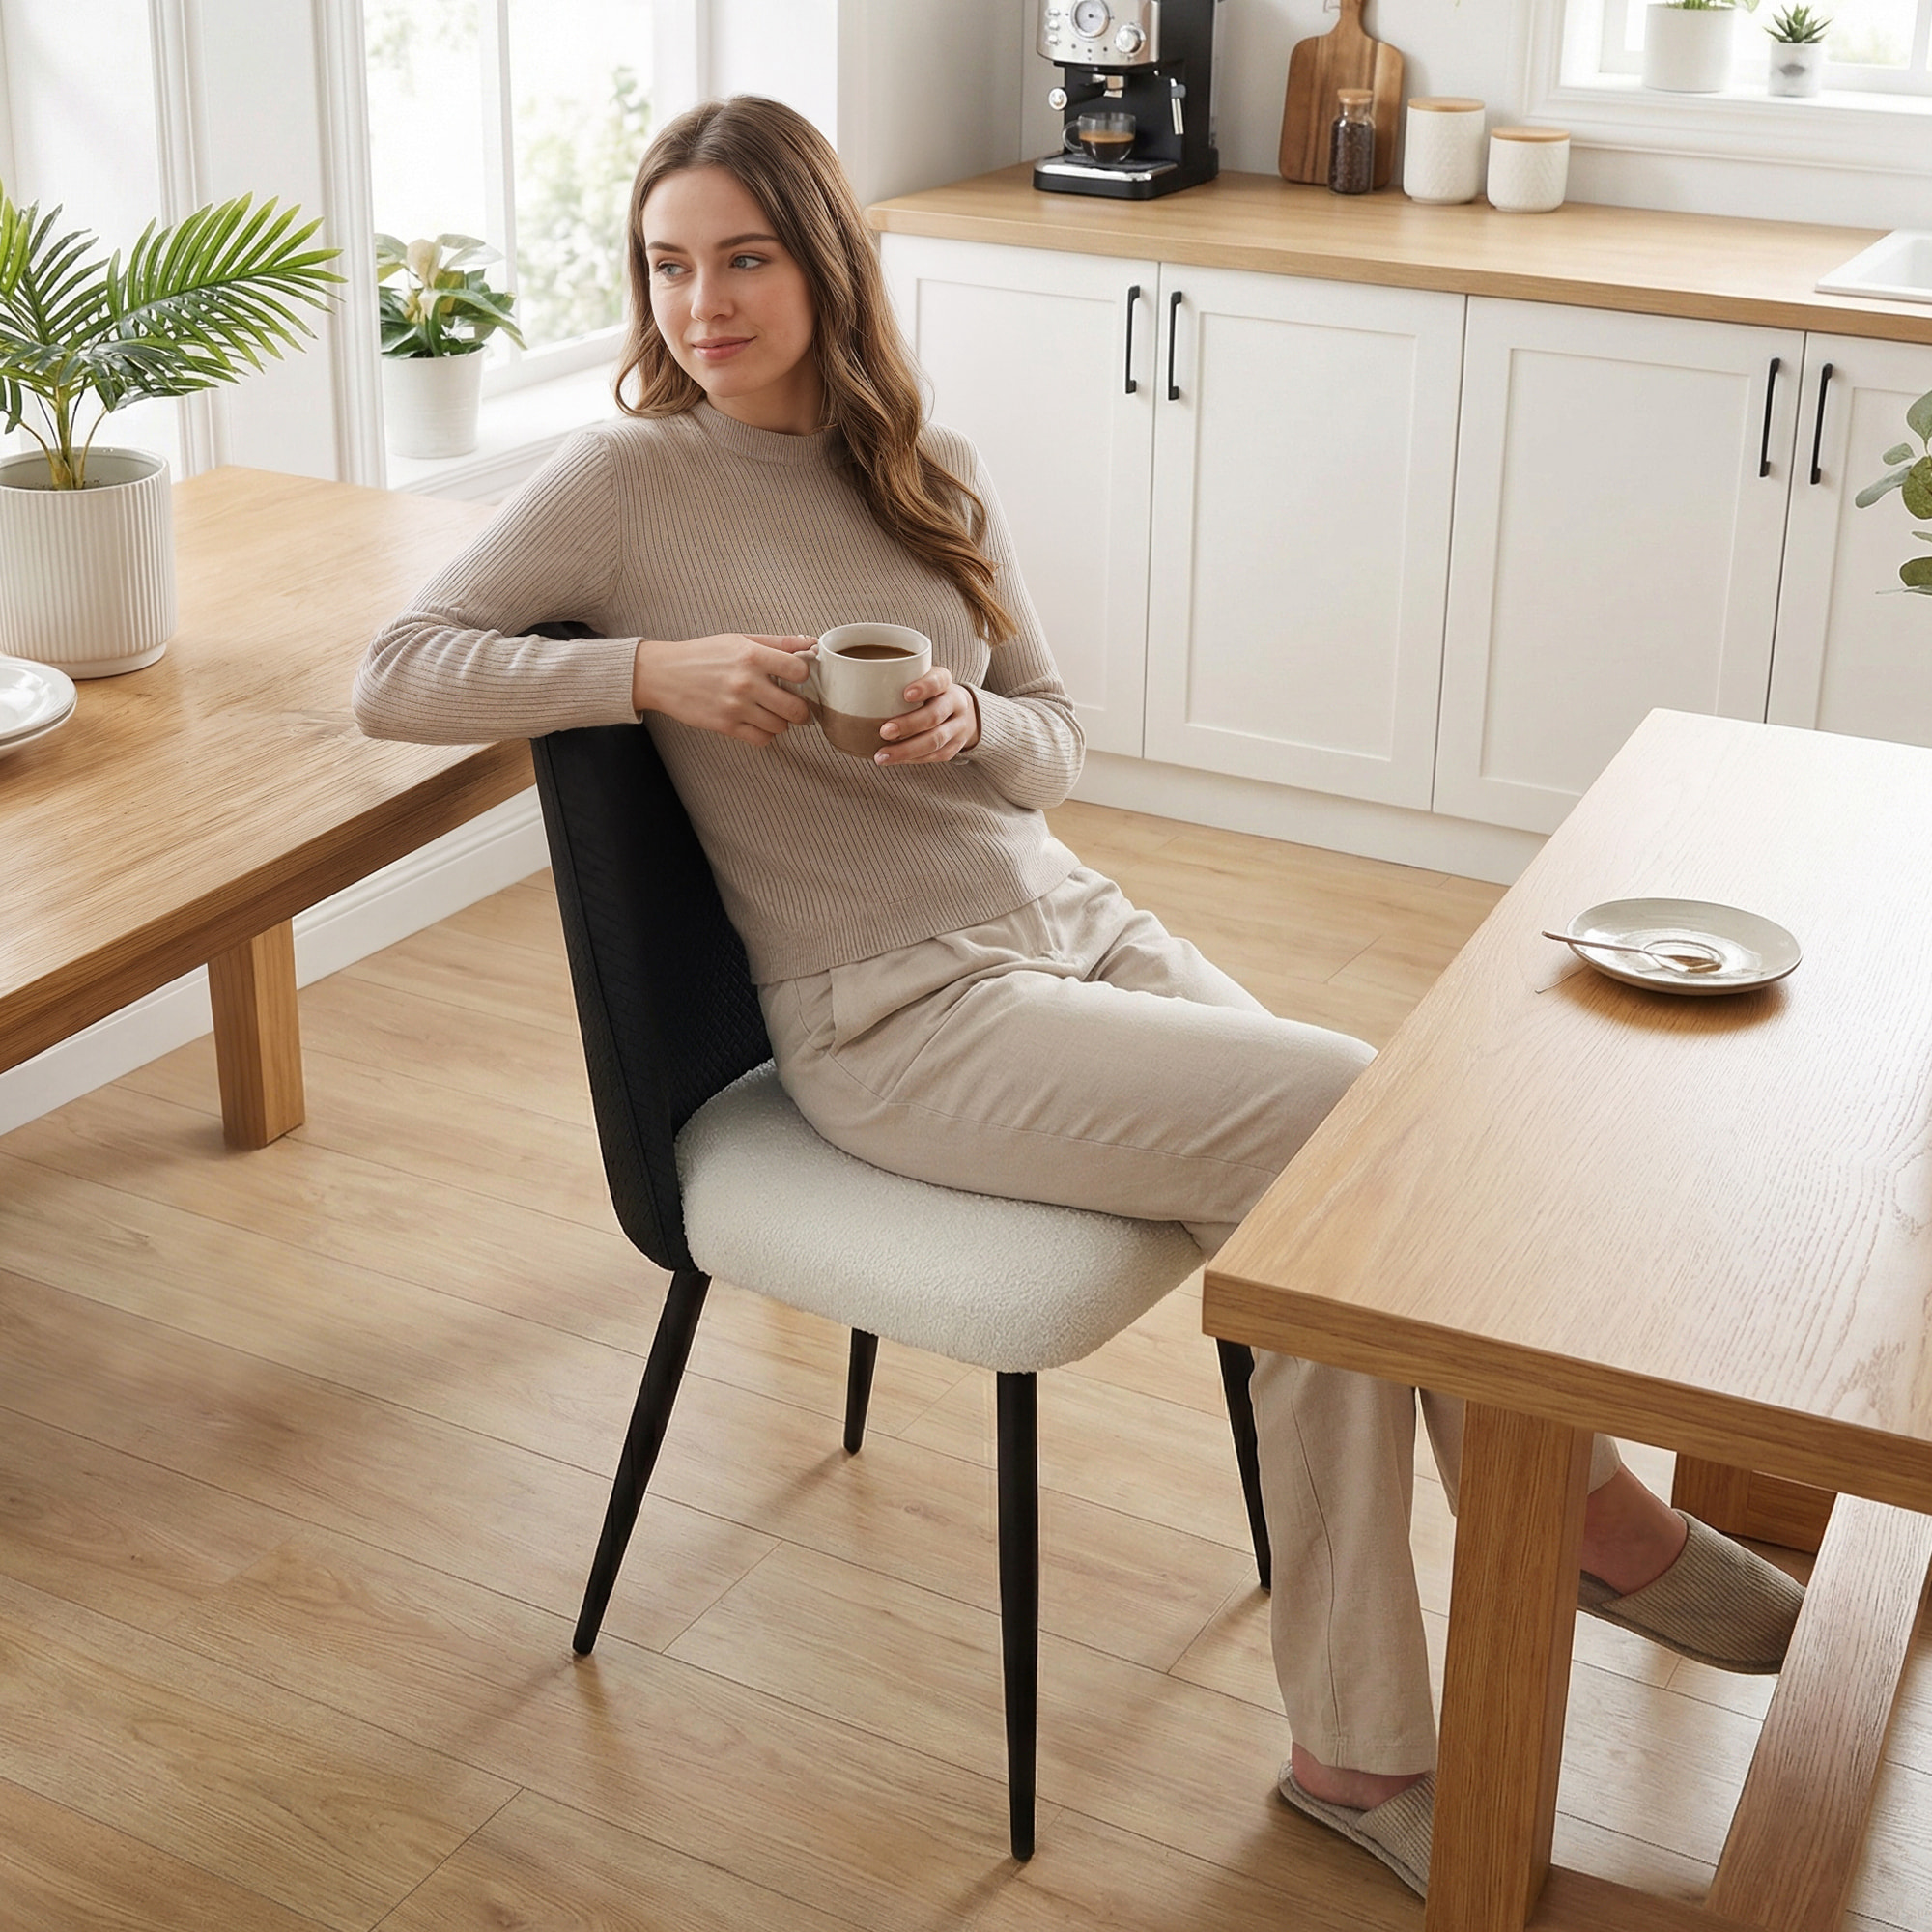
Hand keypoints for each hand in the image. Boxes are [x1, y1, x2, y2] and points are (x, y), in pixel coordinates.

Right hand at [631, 633, 814, 745]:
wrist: (664, 674)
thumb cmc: (702, 654)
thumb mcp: (739, 639)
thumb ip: (777, 642)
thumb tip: (810, 643)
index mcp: (752, 656)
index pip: (799, 671)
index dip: (803, 676)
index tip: (796, 678)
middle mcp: (746, 682)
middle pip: (796, 708)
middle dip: (800, 708)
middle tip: (794, 704)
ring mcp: (736, 707)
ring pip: (780, 726)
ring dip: (781, 721)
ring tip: (771, 711)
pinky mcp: (726, 726)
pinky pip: (762, 739)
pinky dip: (765, 734)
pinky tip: (758, 722)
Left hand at [874, 666, 980, 765]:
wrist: (961, 712)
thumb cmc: (927, 694)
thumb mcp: (918, 680)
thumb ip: (894, 681)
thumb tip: (844, 687)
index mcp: (945, 682)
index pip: (939, 681)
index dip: (925, 687)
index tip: (906, 694)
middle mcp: (956, 703)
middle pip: (935, 715)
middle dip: (909, 725)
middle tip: (884, 731)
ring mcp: (958, 727)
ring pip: (935, 741)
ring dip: (907, 750)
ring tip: (882, 756)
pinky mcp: (954, 747)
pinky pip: (934, 756)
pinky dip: (912, 759)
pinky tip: (893, 760)